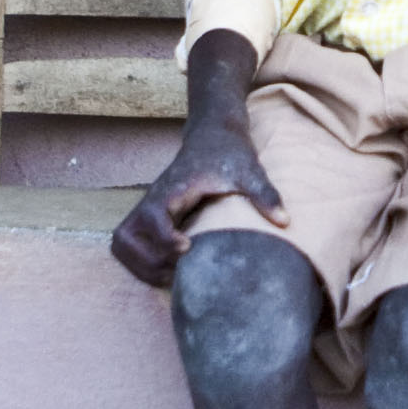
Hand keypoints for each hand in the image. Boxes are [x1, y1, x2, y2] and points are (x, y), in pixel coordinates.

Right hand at [108, 32, 280, 284]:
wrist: (212, 133)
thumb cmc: (228, 152)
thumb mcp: (250, 169)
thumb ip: (265, 194)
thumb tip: (285, 221)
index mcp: (173, 188)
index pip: (152, 216)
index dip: (164, 238)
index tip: (188, 248)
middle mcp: (153, 199)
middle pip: (126, 238)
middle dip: (149, 262)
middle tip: (180, 269)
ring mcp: (147, 208)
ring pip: (122, 243)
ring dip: (141, 266)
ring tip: (173, 274)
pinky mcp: (149, 216)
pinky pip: (129, 244)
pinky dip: (141, 262)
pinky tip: (169, 267)